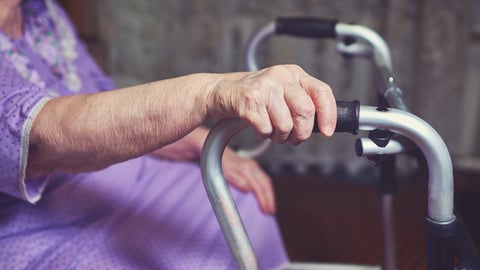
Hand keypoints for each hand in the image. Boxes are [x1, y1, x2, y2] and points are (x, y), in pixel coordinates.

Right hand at [207, 64, 336, 143]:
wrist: (219, 92)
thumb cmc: (253, 96)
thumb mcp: (281, 92)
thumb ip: (301, 102)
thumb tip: (324, 124)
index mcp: (293, 74)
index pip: (322, 92)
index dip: (329, 115)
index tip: (328, 131)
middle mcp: (281, 76)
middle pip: (306, 112)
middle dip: (301, 133)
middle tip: (293, 137)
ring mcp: (265, 87)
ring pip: (286, 124)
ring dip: (280, 136)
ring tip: (272, 132)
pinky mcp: (249, 100)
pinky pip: (266, 129)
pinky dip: (263, 135)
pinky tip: (258, 127)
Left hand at [222, 147, 274, 214]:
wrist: (213, 149)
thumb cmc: (216, 163)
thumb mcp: (224, 173)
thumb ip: (237, 181)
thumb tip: (248, 189)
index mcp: (247, 169)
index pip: (259, 187)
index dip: (264, 200)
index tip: (266, 210)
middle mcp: (252, 166)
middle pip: (266, 184)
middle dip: (270, 198)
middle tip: (271, 211)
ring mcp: (253, 165)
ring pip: (266, 181)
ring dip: (269, 194)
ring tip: (270, 207)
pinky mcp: (251, 166)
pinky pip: (262, 178)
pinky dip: (266, 188)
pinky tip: (264, 195)